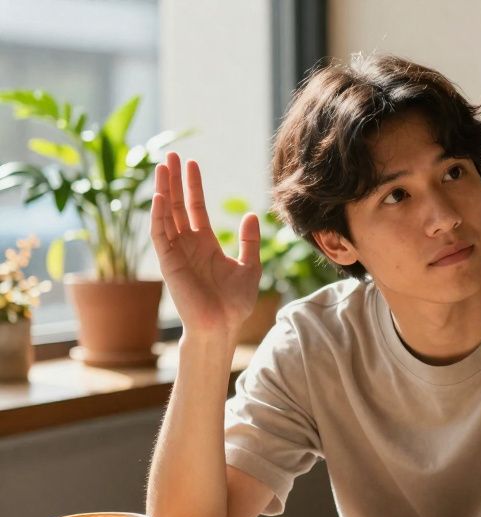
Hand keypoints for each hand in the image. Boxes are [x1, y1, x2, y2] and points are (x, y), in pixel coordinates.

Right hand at [150, 152, 260, 337]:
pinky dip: (159, 215)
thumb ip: (249, 241)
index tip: (191, 164)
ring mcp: (176, 252)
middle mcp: (187, 245)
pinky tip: (160, 196)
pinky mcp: (168, 263)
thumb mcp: (250, 267)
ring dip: (163, 191)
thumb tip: (251, 214)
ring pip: (165, 215)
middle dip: (174, 181)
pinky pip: (160, 235)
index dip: (192, 186)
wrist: (223, 326)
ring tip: (162, 166)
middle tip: (169, 155)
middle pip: (177, 205)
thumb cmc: (235, 303)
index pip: (195, 208)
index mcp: (205, 244)